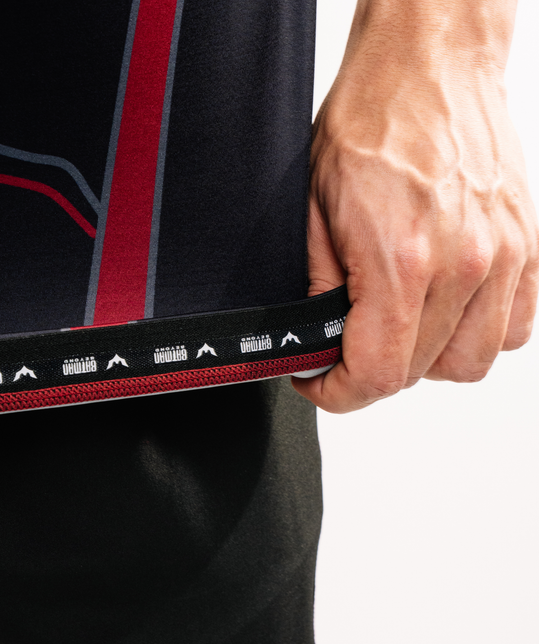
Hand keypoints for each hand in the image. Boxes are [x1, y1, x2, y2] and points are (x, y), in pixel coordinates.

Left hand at [293, 0, 538, 412]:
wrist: (429, 63)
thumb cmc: (372, 120)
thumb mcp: (313, 211)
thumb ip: (317, 293)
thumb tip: (318, 346)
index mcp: (404, 258)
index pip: (379, 374)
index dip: (339, 393)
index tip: (321, 382)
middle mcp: (465, 264)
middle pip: (419, 373)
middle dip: (372, 372)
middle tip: (346, 345)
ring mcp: (504, 257)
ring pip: (469, 363)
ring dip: (426, 360)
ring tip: (397, 327)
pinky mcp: (527, 248)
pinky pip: (513, 329)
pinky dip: (476, 336)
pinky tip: (445, 310)